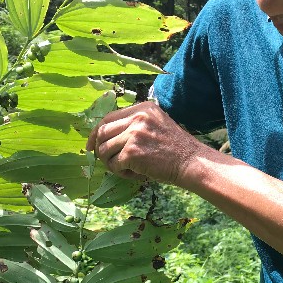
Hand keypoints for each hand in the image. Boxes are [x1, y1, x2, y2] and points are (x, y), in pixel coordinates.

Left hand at [86, 101, 202, 184]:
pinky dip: (121, 173)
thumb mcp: (156, 125)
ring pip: (104, 150)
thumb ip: (135, 124)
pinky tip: (135, 174)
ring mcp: (133, 134)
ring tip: (127, 168)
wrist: (191, 162)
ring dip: (111, 163)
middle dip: (99, 149)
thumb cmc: (175, 149)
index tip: (91, 145)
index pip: (108, 117)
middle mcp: (137, 118)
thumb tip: (104, 136)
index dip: (96, 132)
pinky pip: (114, 165)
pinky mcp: (132, 152)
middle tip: (105, 161)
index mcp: (142, 108)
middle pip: (102, 132)